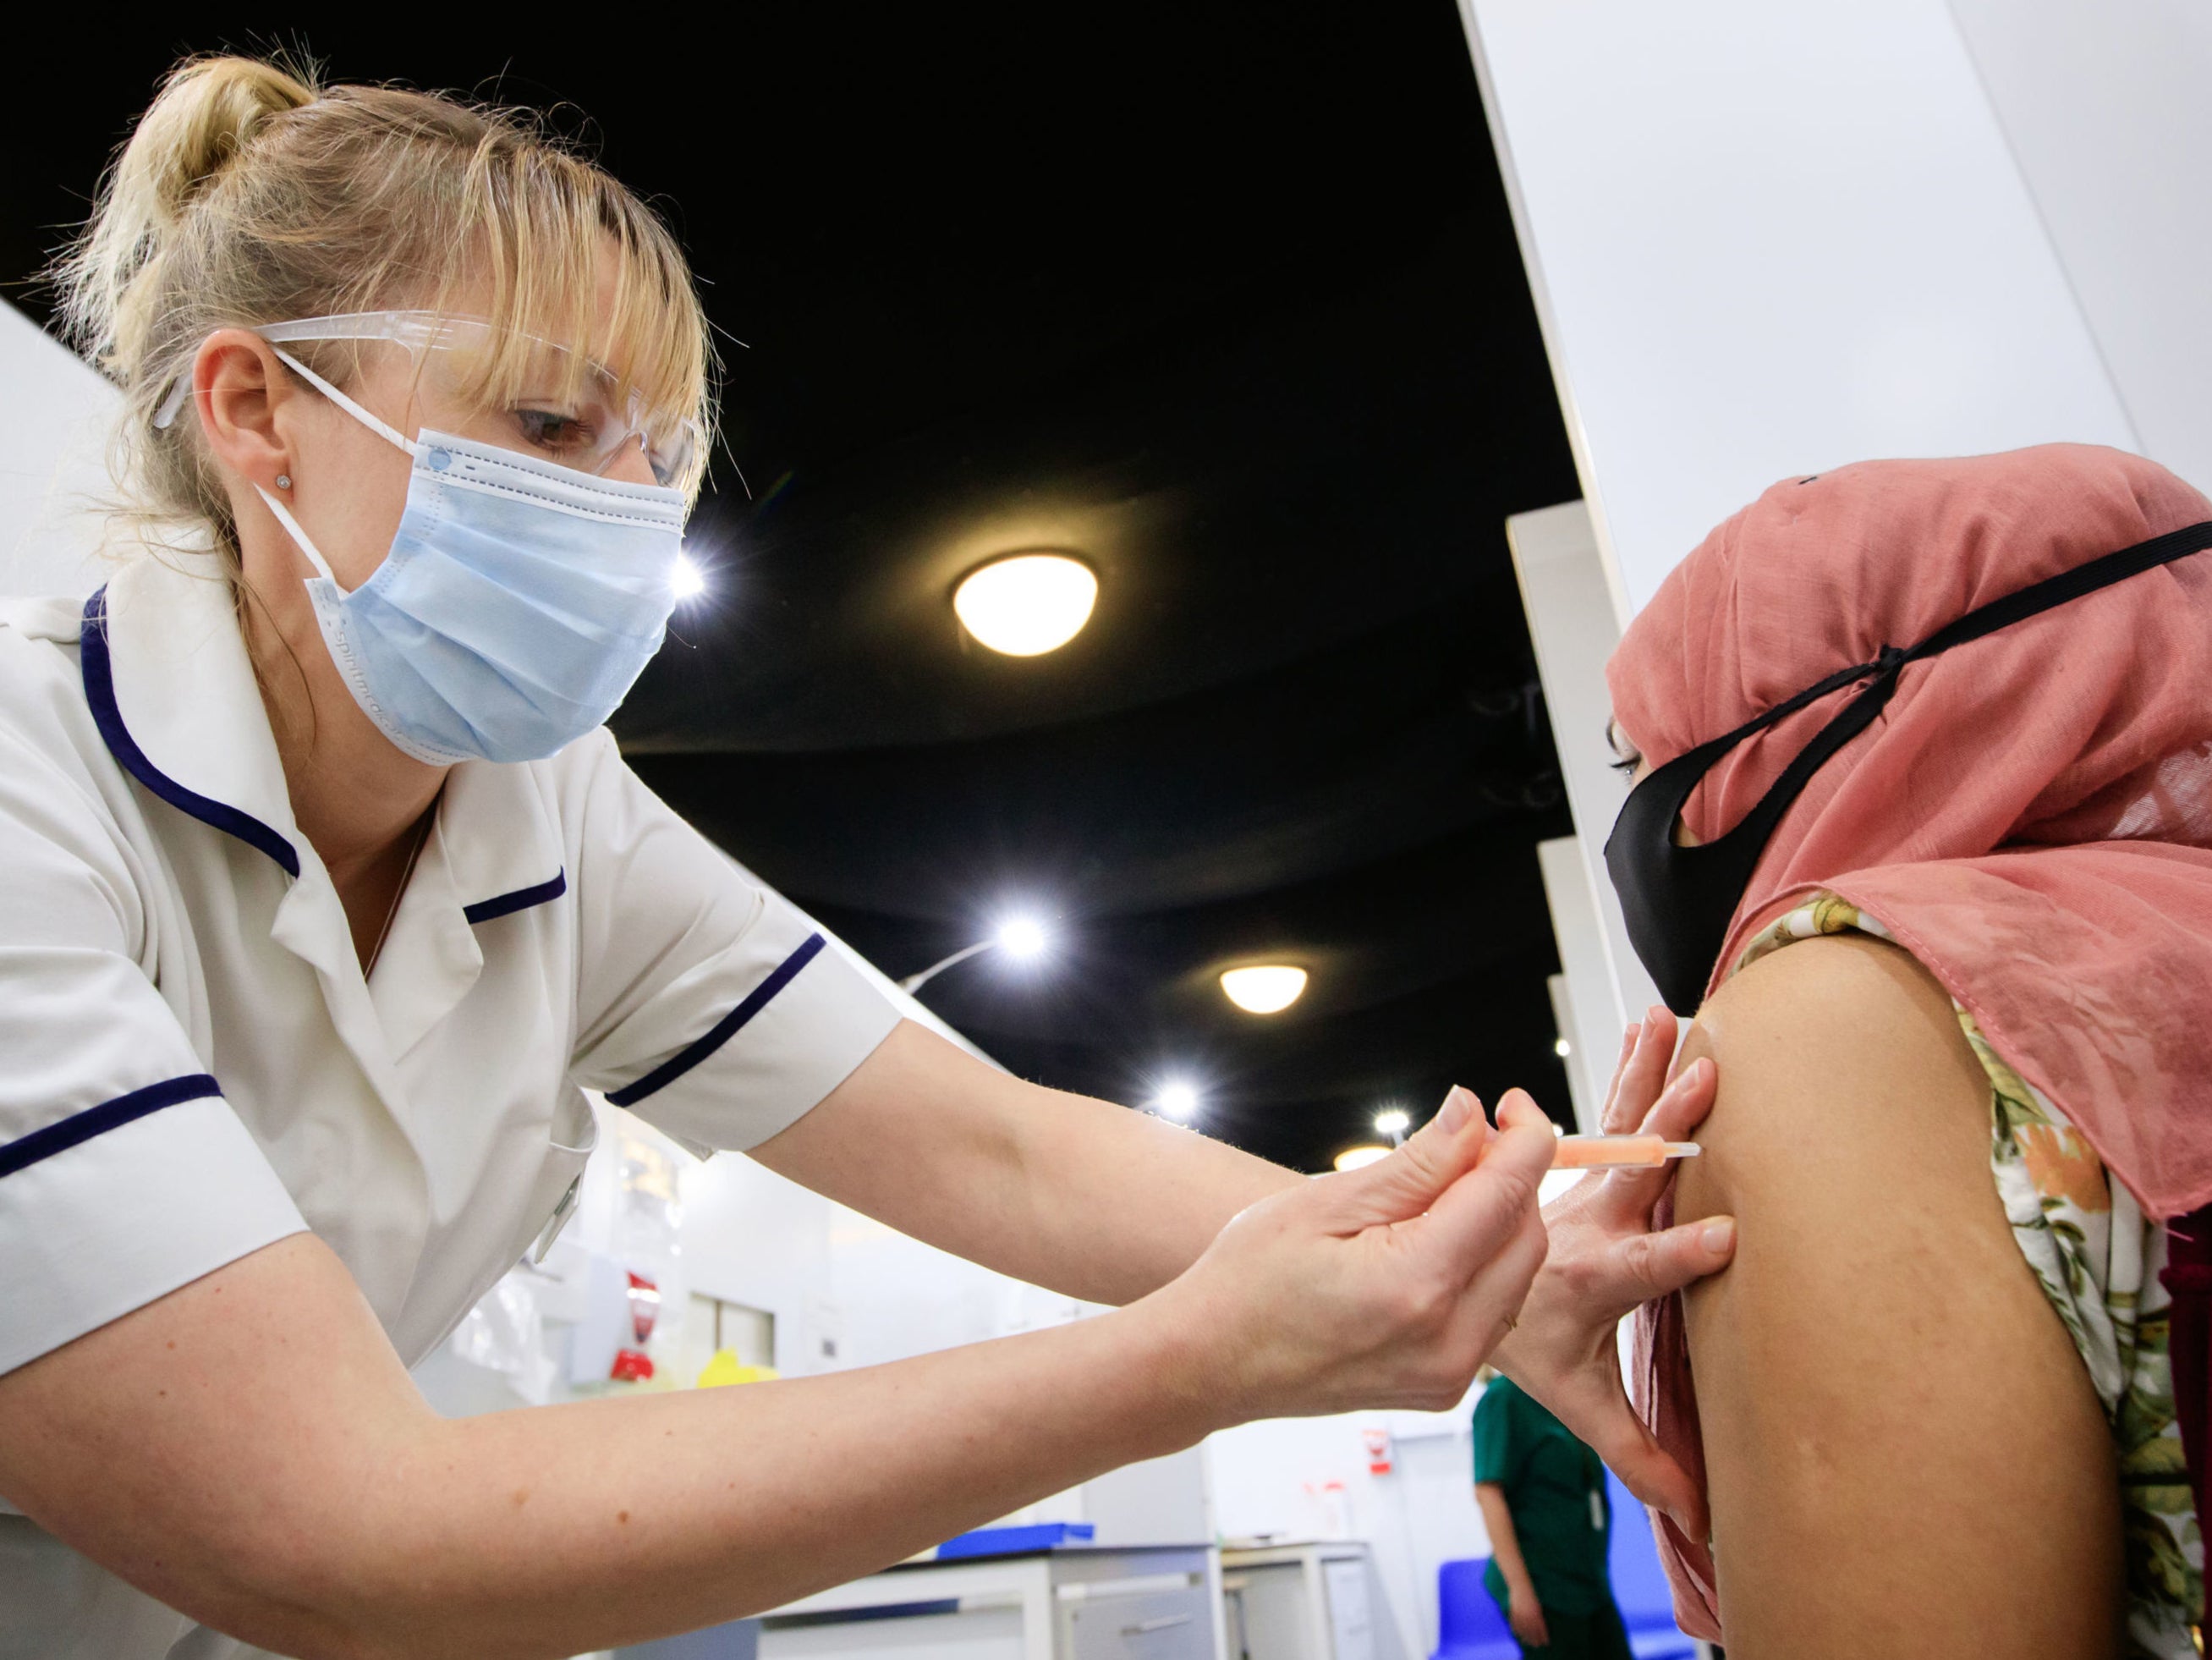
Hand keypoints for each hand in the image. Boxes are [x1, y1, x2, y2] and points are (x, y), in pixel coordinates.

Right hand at [1160, 1088, 1555, 1422]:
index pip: (1508, 1194)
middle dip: (1511, 1176)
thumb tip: (1472, 1113)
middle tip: (1466, 1138)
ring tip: (1440, 1187)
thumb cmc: (1250, 1279)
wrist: (1214, 1362)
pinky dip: (1483, 1262)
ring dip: (1499, 1220)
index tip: (1512, 1101)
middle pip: (1528, 1235)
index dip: (1526, 1137)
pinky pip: (1495, 1308)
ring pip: (1518, 1273)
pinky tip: (1436, 1236)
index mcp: (1416, 1286)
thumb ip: (1417, 1162)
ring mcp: (1450, 1373)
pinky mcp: (1445, 1385)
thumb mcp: (1327, 1201)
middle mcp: (1449, 1341)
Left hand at [1492, 1008, 1734, 1537]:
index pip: (1641, 1267)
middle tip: (1707, 1083)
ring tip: (1673, 1022)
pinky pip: (1613, 1107)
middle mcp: (1589, 1222)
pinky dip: (1634, 1065)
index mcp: (1591, 1277)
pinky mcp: (1586, 1162)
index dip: (1681, 1253)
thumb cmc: (1533, 1342)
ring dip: (1648, 1073)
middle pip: (1634, 1174)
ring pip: (1621, 1125)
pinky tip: (1658, 1021)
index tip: (1726, 1233)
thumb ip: (1633, 1448)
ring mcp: (1586, 1186)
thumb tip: (1694, 1514)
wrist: (1461, 1284)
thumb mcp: (1578, 1399)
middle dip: (1669, 1131)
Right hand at [1508, 1581, 1550, 1646]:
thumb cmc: (1531, 1595)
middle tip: (1537, 1646)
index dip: (1543, 1636)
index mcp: (1537, 1613)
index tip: (1546, 1643)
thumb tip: (1540, 1628)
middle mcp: (1528, 1615)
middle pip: (1532, 1631)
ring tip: (1527, 1643)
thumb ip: (1538, 1617)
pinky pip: (1514, 1624)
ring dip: (1525, 1637)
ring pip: (1523, 1629)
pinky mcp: (1513, 1612)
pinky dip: (1516, 1630)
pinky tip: (1517, 1635)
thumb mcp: (1537, 1606)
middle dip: (1535, 1639)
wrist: (1520, 1586)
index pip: (1541, 1628)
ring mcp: (1520, 1614)